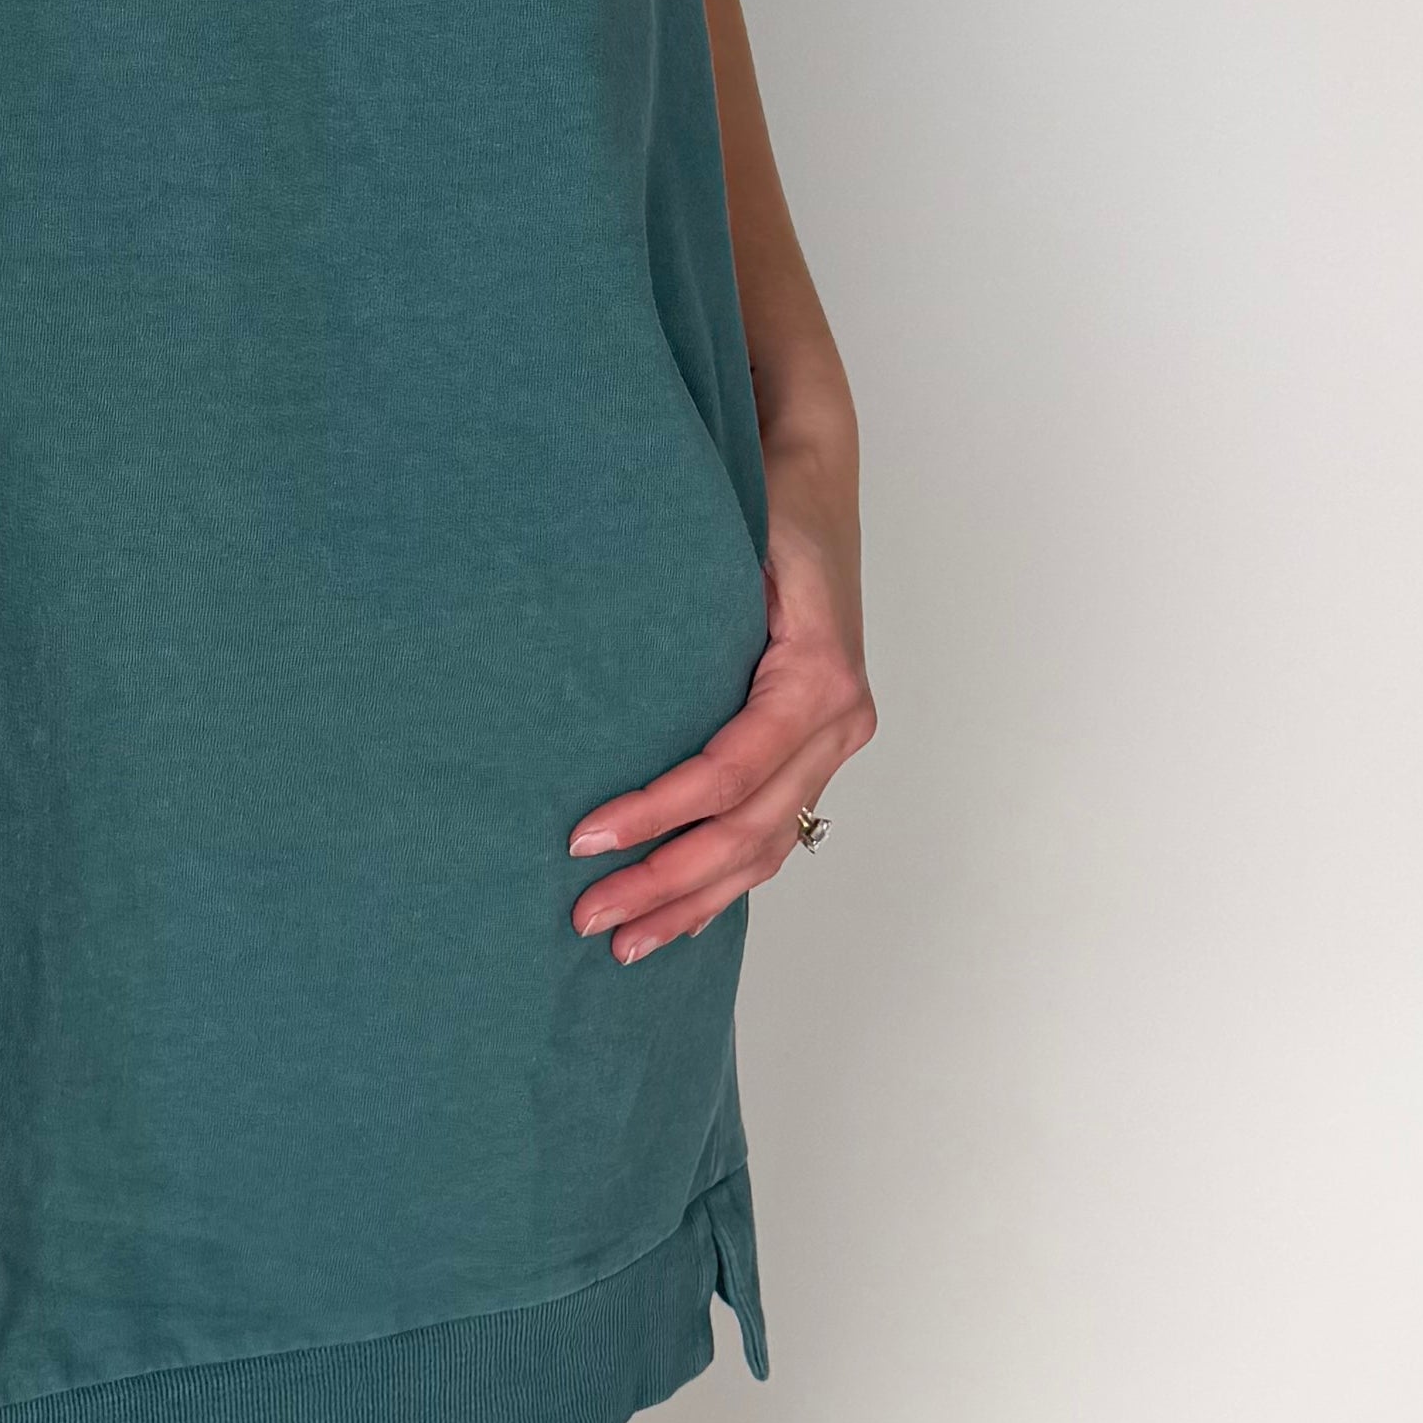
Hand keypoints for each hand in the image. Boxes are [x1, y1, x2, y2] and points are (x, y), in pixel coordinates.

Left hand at [566, 500, 873, 959]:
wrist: (812, 480)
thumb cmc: (764, 509)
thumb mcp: (730, 555)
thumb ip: (689, 626)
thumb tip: (595, 695)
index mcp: (818, 680)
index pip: (727, 774)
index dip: (656, 814)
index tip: (584, 838)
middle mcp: (837, 723)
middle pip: (748, 830)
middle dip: (665, 881)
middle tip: (587, 915)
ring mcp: (835, 742)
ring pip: (766, 847)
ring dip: (693, 899)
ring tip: (625, 941)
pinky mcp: (818, 750)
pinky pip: (776, 831)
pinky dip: (726, 879)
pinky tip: (681, 915)